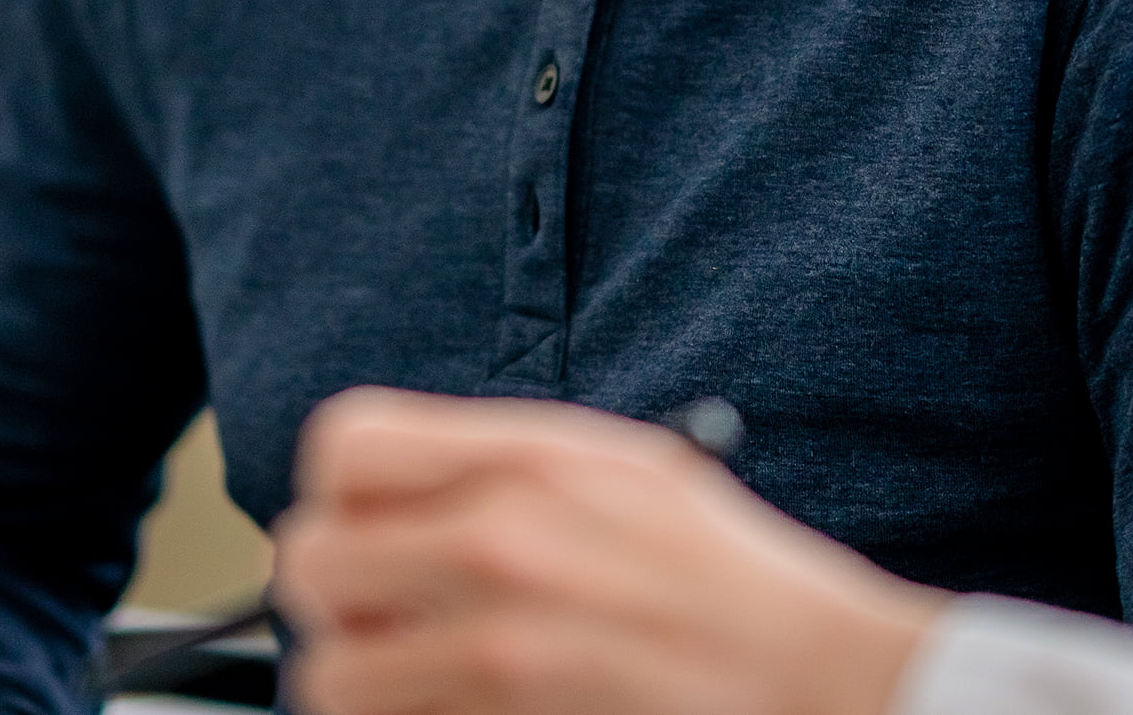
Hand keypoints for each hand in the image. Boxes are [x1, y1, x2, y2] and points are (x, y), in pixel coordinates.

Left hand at [272, 387, 948, 714]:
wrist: (823, 684)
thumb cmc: (736, 589)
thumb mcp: (630, 473)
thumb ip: (504, 466)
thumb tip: (394, 489)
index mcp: (531, 462)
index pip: (342, 447)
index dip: (342, 494)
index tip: (371, 529)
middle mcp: (501, 546)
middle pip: (309, 562)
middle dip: (341, 601)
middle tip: (389, 620)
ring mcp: (499, 654)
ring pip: (333, 676)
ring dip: (371, 685)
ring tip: (431, 684)